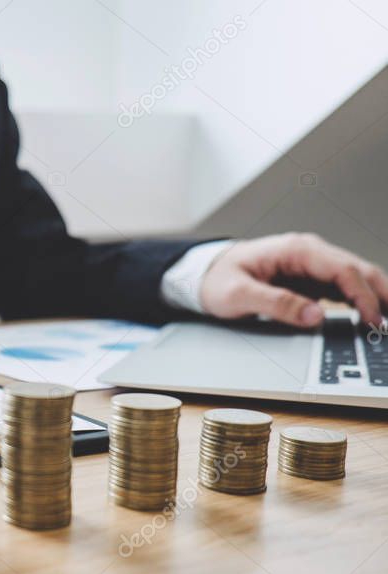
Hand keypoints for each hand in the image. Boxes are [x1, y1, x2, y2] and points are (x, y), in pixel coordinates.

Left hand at [200, 233, 387, 327]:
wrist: (204, 273)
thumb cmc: (217, 280)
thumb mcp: (238, 295)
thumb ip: (276, 303)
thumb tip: (316, 316)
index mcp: (296, 250)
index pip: (343, 269)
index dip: (363, 295)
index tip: (374, 320)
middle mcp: (309, 253)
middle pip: (359, 270)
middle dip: (383, 294)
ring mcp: (312, 265)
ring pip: (356, 277)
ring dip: (376, 297)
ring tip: (387, 323)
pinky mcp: (310, 279)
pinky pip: (343, 288)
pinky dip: (361, 301)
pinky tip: (372, 318)